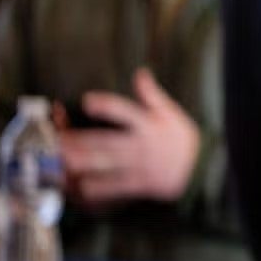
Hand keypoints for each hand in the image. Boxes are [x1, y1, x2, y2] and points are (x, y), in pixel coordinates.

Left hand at [58, 69, 200, 204]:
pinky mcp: (140, 182)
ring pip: (107, 164)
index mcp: (148, 125)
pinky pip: (117, 186)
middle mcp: (140, 145)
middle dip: (82, 141)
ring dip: (85, 162)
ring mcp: (139, 165)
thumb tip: (141, 73)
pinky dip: (100, 188)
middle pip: (107, 141)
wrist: (200, 169)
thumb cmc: (184, 140)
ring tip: (65, 160)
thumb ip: (152, 94)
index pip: (125, 111)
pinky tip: (83, 187)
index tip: (88, 101)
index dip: (107, 106)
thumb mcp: (171, 112)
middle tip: (60, 140)